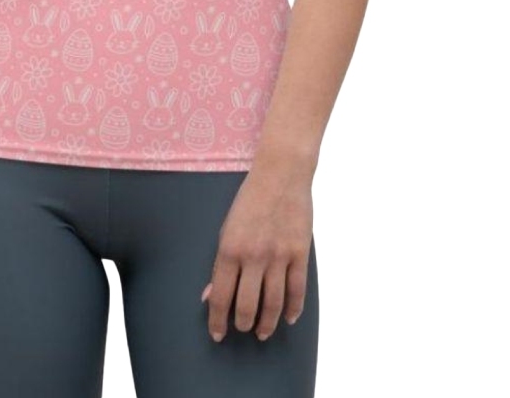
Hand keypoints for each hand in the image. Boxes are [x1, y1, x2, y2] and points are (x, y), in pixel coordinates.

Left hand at [201, 161, 313, 342]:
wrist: (280, 174)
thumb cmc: (249, 200)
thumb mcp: (226, 228)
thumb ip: (220, 263)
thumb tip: (210, 295)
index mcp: (229, 249)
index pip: (221, 296)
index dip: (217, 320)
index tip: (217, 334)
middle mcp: (253, 256)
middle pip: (248, 305)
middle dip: (243, 323)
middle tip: (242, 329)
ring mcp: (278, 256)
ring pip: (274, 303)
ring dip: (267, 323)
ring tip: (262, 332)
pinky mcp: (299, 253)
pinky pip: (297, 290)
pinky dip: (294, 309)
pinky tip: (289, 318)